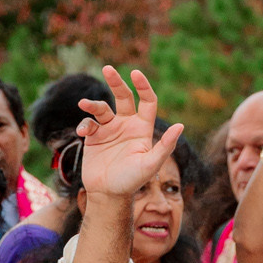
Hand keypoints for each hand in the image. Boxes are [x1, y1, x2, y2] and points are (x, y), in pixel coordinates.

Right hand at [76, 65, 181, 199]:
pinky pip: (88, 123)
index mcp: (142, 128)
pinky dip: (84, 124)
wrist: (109, 195)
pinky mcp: (93, 137)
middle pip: (123, 96)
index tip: (135, 73)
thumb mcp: (150, 164)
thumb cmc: (132, 181)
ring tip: (84, 105)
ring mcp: (109, 130)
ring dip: (92, 104)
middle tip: (107, 68)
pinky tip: (82, 133)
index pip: (146, 101)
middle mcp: (126, 125)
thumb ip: (165, 146)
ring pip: (101, 108)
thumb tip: (180, 126)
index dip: (143, 86)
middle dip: (116, 82)